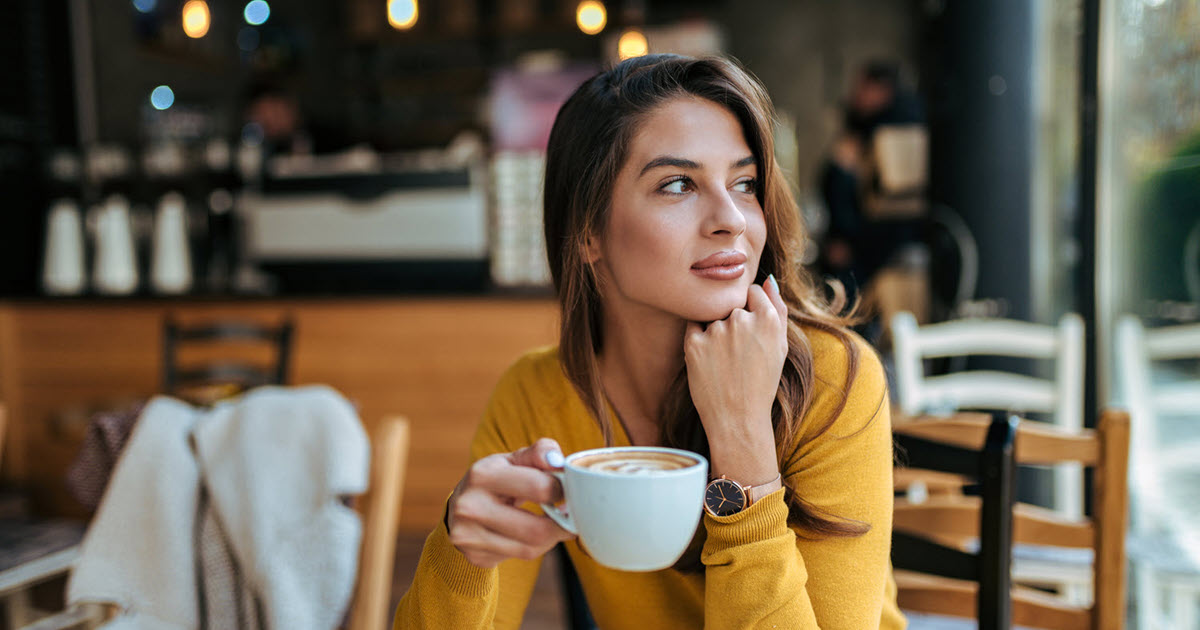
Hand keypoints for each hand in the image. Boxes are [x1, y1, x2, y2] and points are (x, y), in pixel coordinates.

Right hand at [447, 438, 575, 567]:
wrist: (460, 508)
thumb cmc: (496, 479)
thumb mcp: (513, 459)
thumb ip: (539, 453)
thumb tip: (557, 460)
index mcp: (482, 474)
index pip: (538, 487)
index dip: (561, 490)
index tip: (567, 491)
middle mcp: (470, 506)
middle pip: (536, 529)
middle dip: (561, 524)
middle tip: (571, 517)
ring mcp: (469, 535)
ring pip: (530, 548)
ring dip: (551, 538)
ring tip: (555, 525)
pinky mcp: (476, 556)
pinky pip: (520, 556)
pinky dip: (534, 547)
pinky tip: (532, 535)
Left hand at [684, 277, 787, 483]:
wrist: (738, 419)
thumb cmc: (761, 383)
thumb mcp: (780, 346)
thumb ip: (777, 308)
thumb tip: (768, 279)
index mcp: (768, 319)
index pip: (752, 290)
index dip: (750, 308)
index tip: (749, 329)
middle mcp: (742, 320)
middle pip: (731, 304)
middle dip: (732, 320)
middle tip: (737, 352)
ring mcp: (716, 331)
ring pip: (712, 316)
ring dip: (715, 330)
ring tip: (724, 361)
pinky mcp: (693, 343)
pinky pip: (693, 327)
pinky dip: (699, 339)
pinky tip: (710, 361)